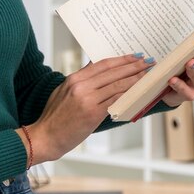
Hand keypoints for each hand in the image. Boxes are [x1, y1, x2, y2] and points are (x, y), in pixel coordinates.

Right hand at [26, 53, 152, 160]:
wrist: (45, 137)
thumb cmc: (54, 117)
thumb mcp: (63, 91)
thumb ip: (81, 80)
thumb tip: (97, 68)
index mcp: (74, 79)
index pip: (103, 64)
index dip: (121, 59)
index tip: (135, 56)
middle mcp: (81, 86)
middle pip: (113, 72)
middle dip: (133, 66)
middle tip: (148, 62)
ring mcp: (87, 99)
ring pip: (117, 85)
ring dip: (136, 79)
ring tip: (147, 75)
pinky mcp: (93, 113)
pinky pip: (116, 100)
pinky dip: (129, 95)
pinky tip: (139, 92)